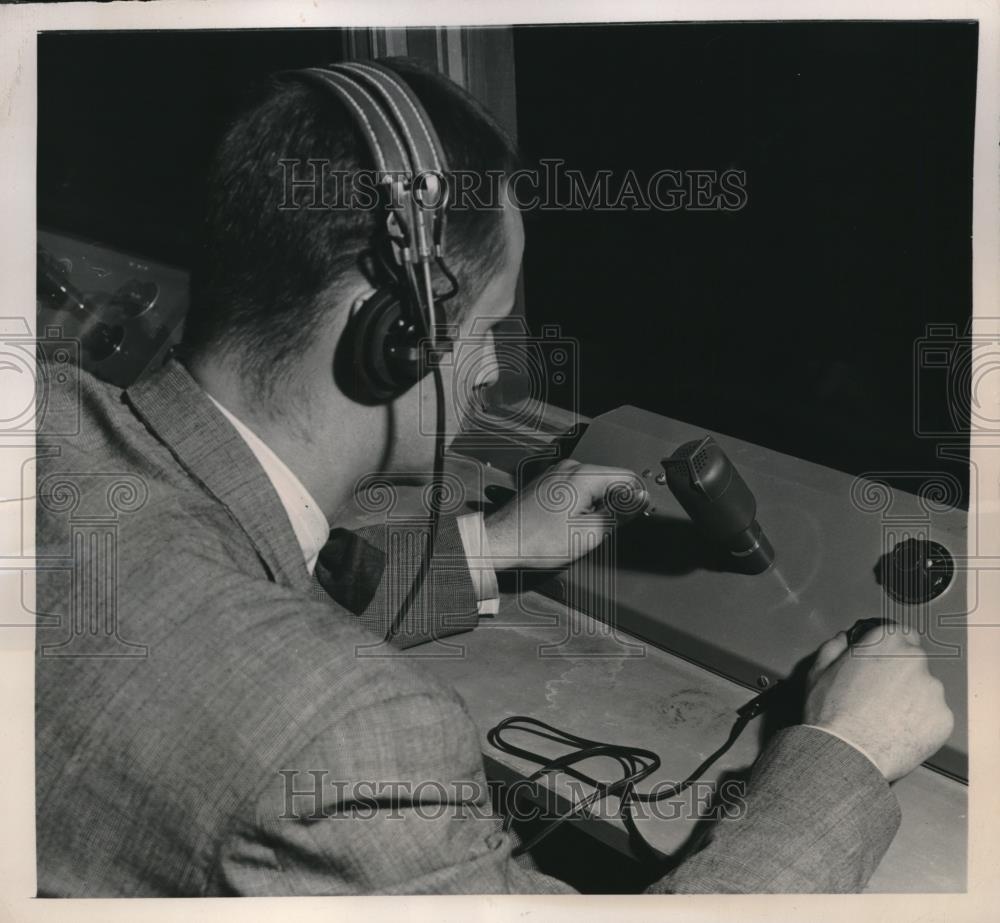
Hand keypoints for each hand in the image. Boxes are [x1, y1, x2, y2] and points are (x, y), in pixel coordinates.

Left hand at [483, 459, 646, 570]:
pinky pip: (577, 488)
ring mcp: (557, 473)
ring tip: (583, 528)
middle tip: (605, 528)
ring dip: (597, 505)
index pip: (627, 477)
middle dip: (615, 503)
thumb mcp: (589, 533)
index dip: (636, 498)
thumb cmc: (537, 540)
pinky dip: (581, 504)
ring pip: (594, 485)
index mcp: (584, 475)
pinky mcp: (548, 481)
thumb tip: (640, 500)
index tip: (636, 515)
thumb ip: (620, 513)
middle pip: (610, 480)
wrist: (502, 541)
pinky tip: (570, 523)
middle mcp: (570, 467)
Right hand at [803, 625, 953, 781]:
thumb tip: (841, 641)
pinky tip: (898, 730)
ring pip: (926, 690)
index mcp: (886, 642)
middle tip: (879, 694)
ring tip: (887, 717)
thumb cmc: (830, 712)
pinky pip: (934, 716)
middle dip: (900, 675)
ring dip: (912, 700)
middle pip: (914, 662)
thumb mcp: (818, 670)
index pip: (902, 633)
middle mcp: (915, 660)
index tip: (885, 661)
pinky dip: (921, 723)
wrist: (845, 752)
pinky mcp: (943, 718)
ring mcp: (933, 690)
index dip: (892, 648)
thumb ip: (834, 647)